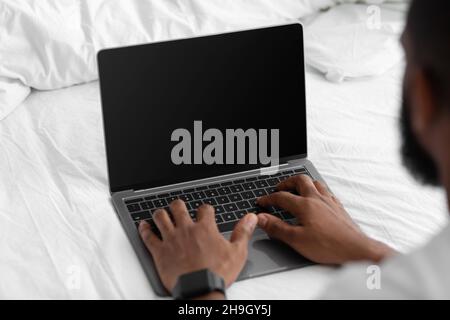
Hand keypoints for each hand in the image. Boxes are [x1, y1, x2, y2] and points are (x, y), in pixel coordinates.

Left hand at [138, 200, 257, 293]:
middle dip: (179, 205)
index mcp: (205, 228)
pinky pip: (148, 236)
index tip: (205, 212)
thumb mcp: (237, 252)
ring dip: (161, 213)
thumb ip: (243, 232)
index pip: (205, 209)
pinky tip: (143, 225)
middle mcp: (186, 229)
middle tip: (179, 207)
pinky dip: (144, 229)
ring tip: (162, 213)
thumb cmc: (217, 273)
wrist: (199, 290)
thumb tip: (251, 218)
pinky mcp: (159, 251)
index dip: (205, 209)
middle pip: (178, 207)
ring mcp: (171, 239)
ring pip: (161, 217)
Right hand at [257, 175, 393, 263]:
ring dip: (303, 183)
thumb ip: (277, 227)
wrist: (355, 249)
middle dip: (286, 182)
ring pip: (315, 183)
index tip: (261, 202)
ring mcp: (329, 202)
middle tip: (279, 188)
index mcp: (305, 205)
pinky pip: (326, 191)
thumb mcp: (296, 240)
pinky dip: (317, 191)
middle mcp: (317, 199)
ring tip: (296, 188)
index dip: (268, 198)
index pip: (281, 196)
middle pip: (300, 180)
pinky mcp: (338, 207)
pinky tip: (317, 198)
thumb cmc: (328, 246)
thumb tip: (261, 218)